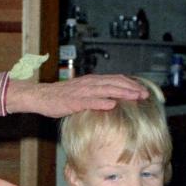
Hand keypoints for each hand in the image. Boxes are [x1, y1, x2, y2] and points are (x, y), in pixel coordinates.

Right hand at [5, 74, 147, 117]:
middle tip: (145, 94)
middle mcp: (89, 83)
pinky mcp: (73, 101)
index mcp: (92, 81)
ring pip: (105, 90)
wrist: (41, 97)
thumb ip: (96, 94)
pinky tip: (111, 105)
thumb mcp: (82, 93)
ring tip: (135, 97)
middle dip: (131, 88)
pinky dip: (101, 102)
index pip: (116, 79)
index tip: (143, 90)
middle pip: (114, 83)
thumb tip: (112, 100)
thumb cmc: (61, 98)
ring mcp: (82, 92)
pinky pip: (89, 101)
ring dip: (122, 93)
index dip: (130, 84)